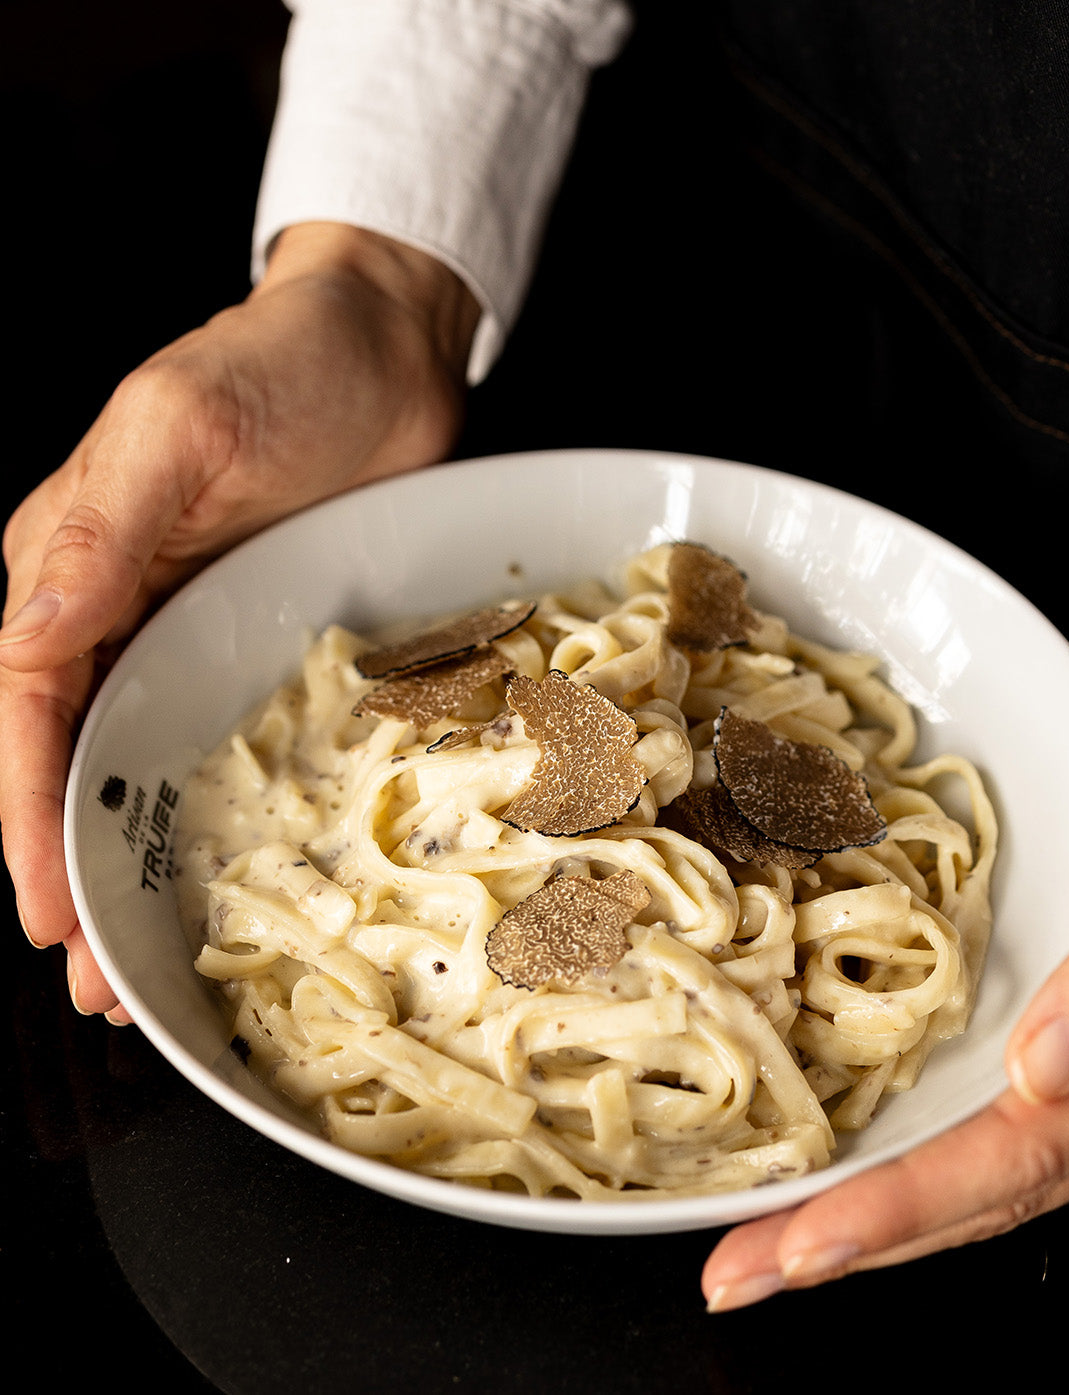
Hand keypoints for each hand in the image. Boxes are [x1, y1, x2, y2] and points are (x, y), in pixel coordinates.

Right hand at [1, 222, 478, 1019]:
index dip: (34, 814)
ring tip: (146, 961)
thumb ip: (103, 527)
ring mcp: (192, 627)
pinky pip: (227, 736)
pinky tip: (230, 871)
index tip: (45, 909)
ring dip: (144, 860)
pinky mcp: (262, 637)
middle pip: (83, 756)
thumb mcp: (179, 428)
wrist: (387, 347)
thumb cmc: (284, 365)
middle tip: (95, 980)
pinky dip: (218, 810)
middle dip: (82, 867)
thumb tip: (32, 633)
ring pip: (149, 761)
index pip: (37, 706)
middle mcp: (118, 604)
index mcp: (72, 558)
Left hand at [702, 683, 1068, 1309]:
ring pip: (988, 1161)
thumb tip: (1044, 1071)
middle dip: (858, 1237)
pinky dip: (918, 1146)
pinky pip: (994, 1110)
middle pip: (987, 1187)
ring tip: (778, 1239)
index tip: (794, 1249)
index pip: (1013, 1161)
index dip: (897, 1211)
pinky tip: (862, 1153)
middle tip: (745, 1273)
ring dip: (881, 1207)